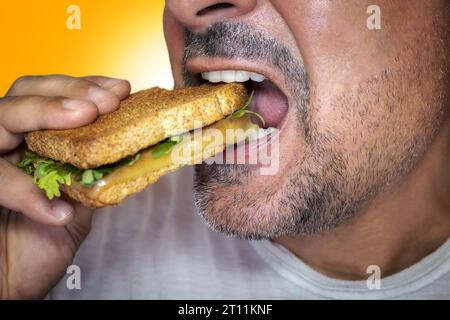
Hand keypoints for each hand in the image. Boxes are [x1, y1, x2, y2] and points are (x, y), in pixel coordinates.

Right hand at [0, 75, 130, 297]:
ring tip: (85, 117)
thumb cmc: (43, 243)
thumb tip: (135, 153)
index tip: (119, 89)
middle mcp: (8, 145)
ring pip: (0, 118)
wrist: (12, 284)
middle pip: (22, 93)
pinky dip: (26, 191)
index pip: (52, 97)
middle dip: (66, 91)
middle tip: (103, 101)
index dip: (84, 87)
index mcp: (34, 143)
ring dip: (44, 111)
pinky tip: (59, 211)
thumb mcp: (80, 205)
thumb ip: (96, 176)